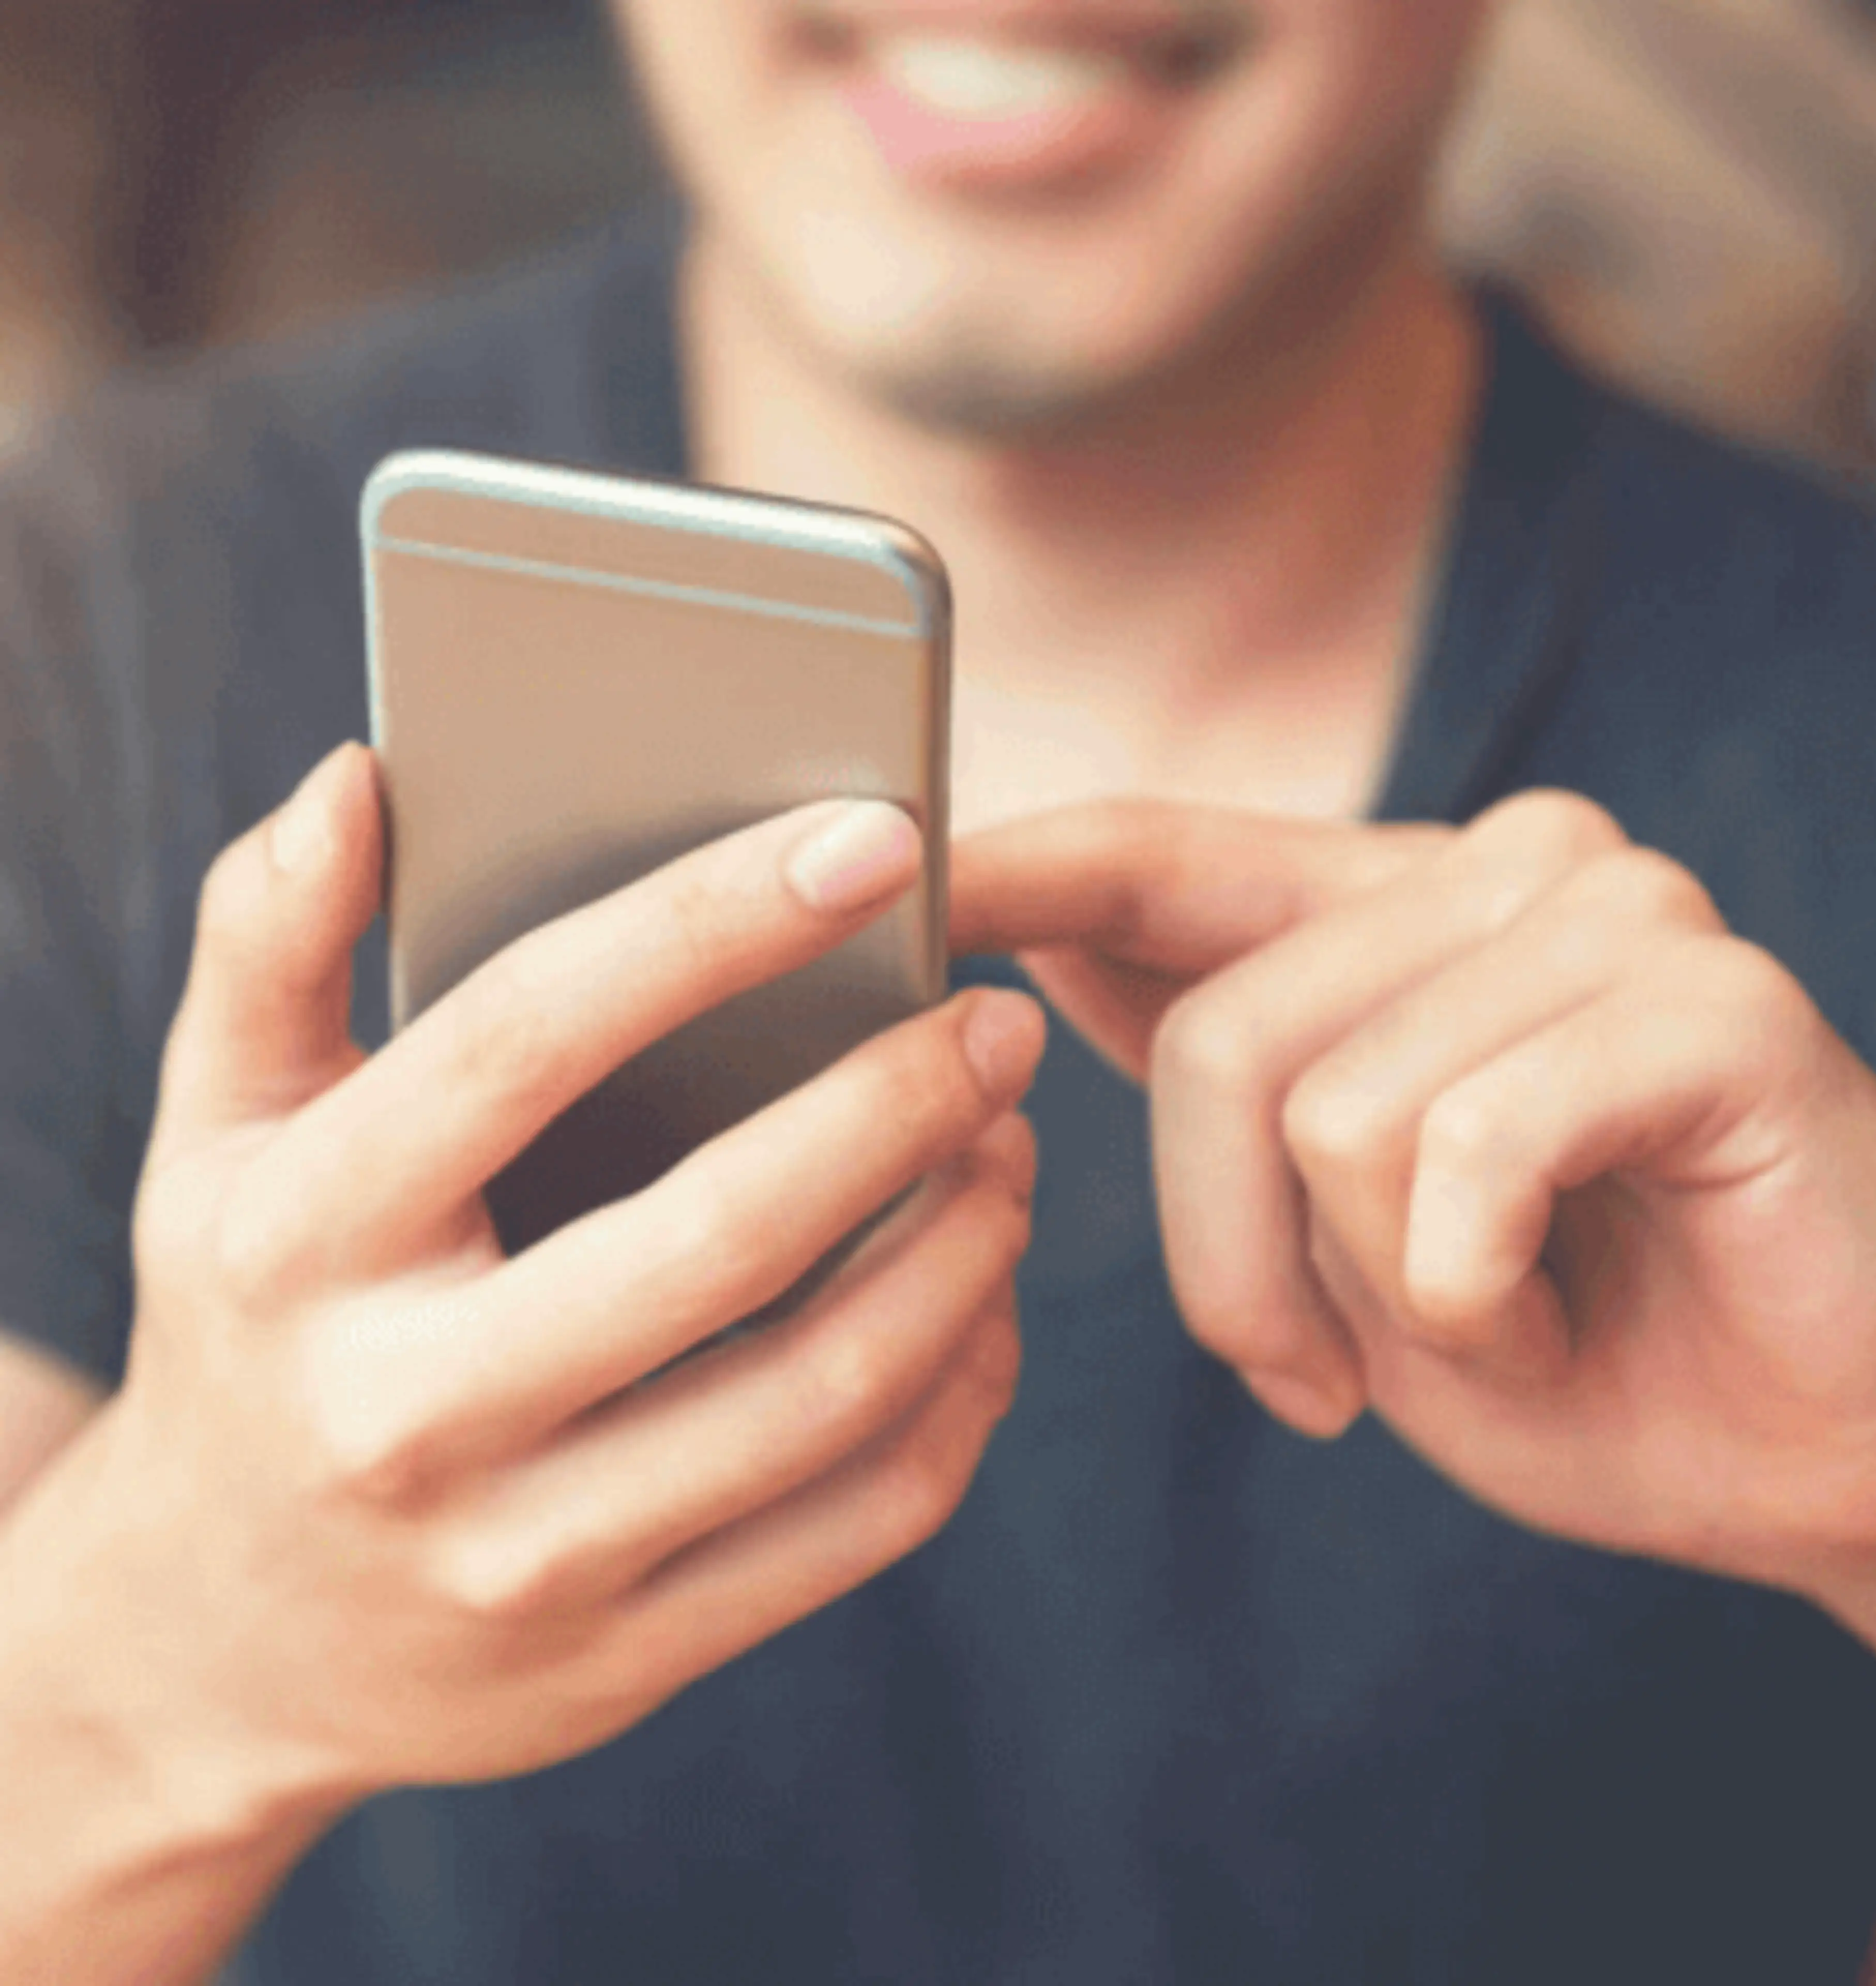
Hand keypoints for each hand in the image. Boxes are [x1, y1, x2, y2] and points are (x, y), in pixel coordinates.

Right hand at [5, 745, 1042, 1835]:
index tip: (875, 837)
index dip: (714, 921)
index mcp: (305, 1243)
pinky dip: (957, 1398)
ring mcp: (525, 1560)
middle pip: (719, 1235)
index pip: (530, 1039)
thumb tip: (357, 777)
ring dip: (961, 1253)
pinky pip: (853, 1525)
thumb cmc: (251, 1325)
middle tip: (999, 1026)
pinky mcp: (625, 1660)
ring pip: (821, 1394)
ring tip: (1009, 1147)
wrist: (216, 1641)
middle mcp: (407, 1412)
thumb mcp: (219, 1132)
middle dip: (900, 1105)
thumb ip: (270, 944)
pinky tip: (983, 1301)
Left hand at [953, 792, 1875, 1596]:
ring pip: (1328, 1106)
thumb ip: (1218, 1086)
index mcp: (1387, 910)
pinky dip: (1477, 1301)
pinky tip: (1559, 1318)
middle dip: (1235, 1262)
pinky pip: (1464, 1150)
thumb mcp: (1332, 1235)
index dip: (1018, 866)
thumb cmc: (1563, 1348)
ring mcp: (1611, 910)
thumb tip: (1040, 955)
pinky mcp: (1710, 996)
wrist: (1818, 1459)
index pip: (1158, 851)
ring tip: (1493, 1324)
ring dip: (1381, 1297)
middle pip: (1219, 1035)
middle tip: (1327, 1373)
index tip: (898, 883)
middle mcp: (1495, 866)